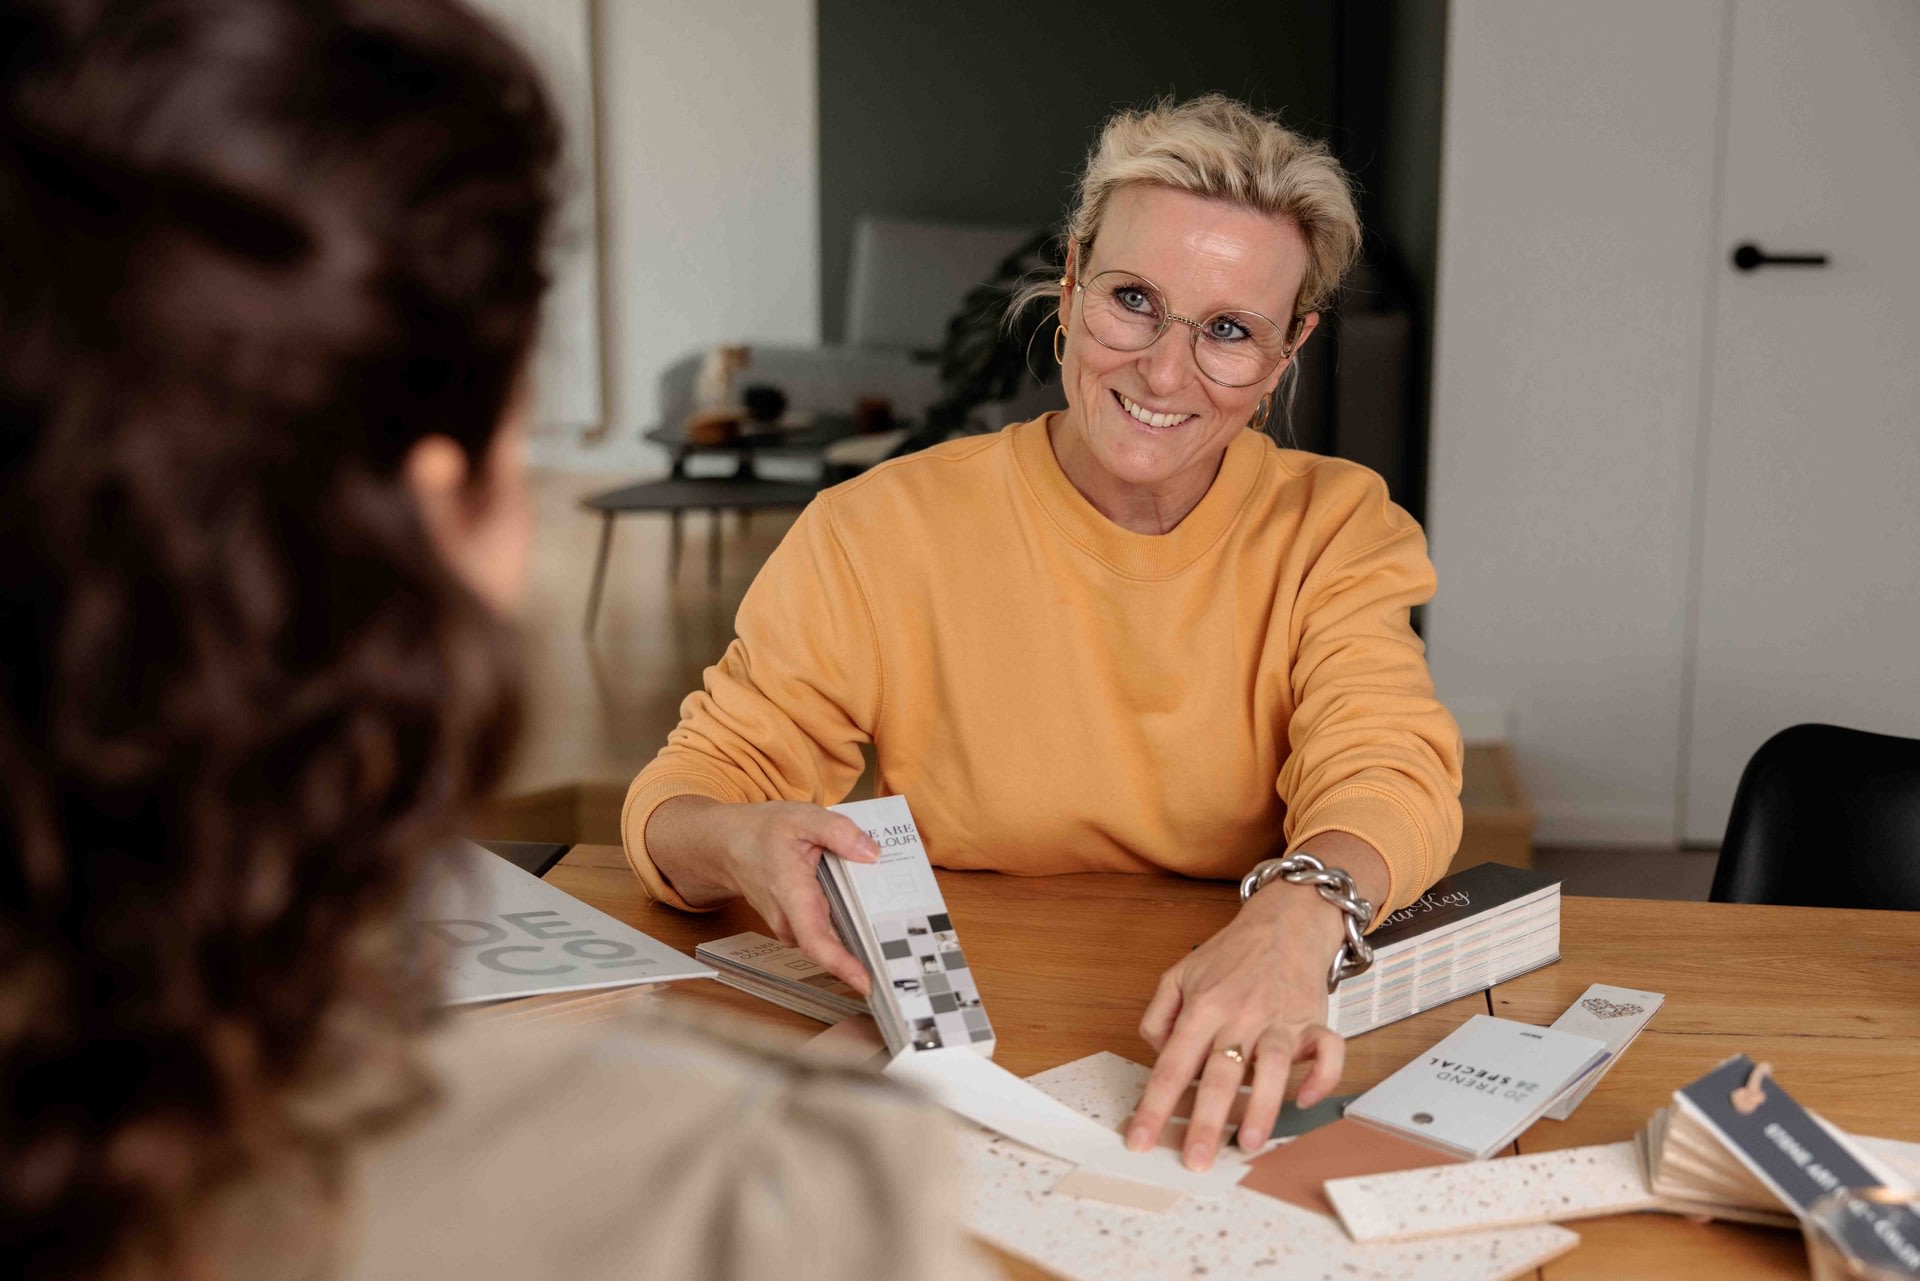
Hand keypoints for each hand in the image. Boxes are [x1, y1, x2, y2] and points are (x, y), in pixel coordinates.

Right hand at [648, 797, 880, 993]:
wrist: (727, 845)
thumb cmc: (761, 832)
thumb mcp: (802, 818)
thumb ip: (838, 831)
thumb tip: (872, 853)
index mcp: (791, 893)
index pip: (814, 939)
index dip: (840, 964)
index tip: (865, 982)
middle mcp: (790, 918)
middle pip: (831, 946)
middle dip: (866, 952)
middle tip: (904, 954)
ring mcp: (792, 925)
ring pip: (831, 939)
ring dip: (861, 937)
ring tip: (898, 926)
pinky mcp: (797, 924)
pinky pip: (827, 930)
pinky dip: (849, 924)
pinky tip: (873, 911)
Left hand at [1125, 879, 1347, 1170]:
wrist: (1286, 920)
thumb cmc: (1232, 954)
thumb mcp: (1179, 973)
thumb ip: (1158, 1015)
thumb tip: (1159, 1059)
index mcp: (1203, 1006)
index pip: (1173, 1063)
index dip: (1155, 1105)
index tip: (1140, 1139)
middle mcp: (1241, 1015)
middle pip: (1220, 1073)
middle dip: (1207, 1121)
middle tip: (1195, 1160)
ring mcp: (1281, 1019)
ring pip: (1273, 1067)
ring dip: (1263, 1107)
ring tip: (1249, 1144)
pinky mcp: (1314, 1020)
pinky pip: (1327, 1052)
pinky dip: (1321, 1077)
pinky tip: (1304, 1099)